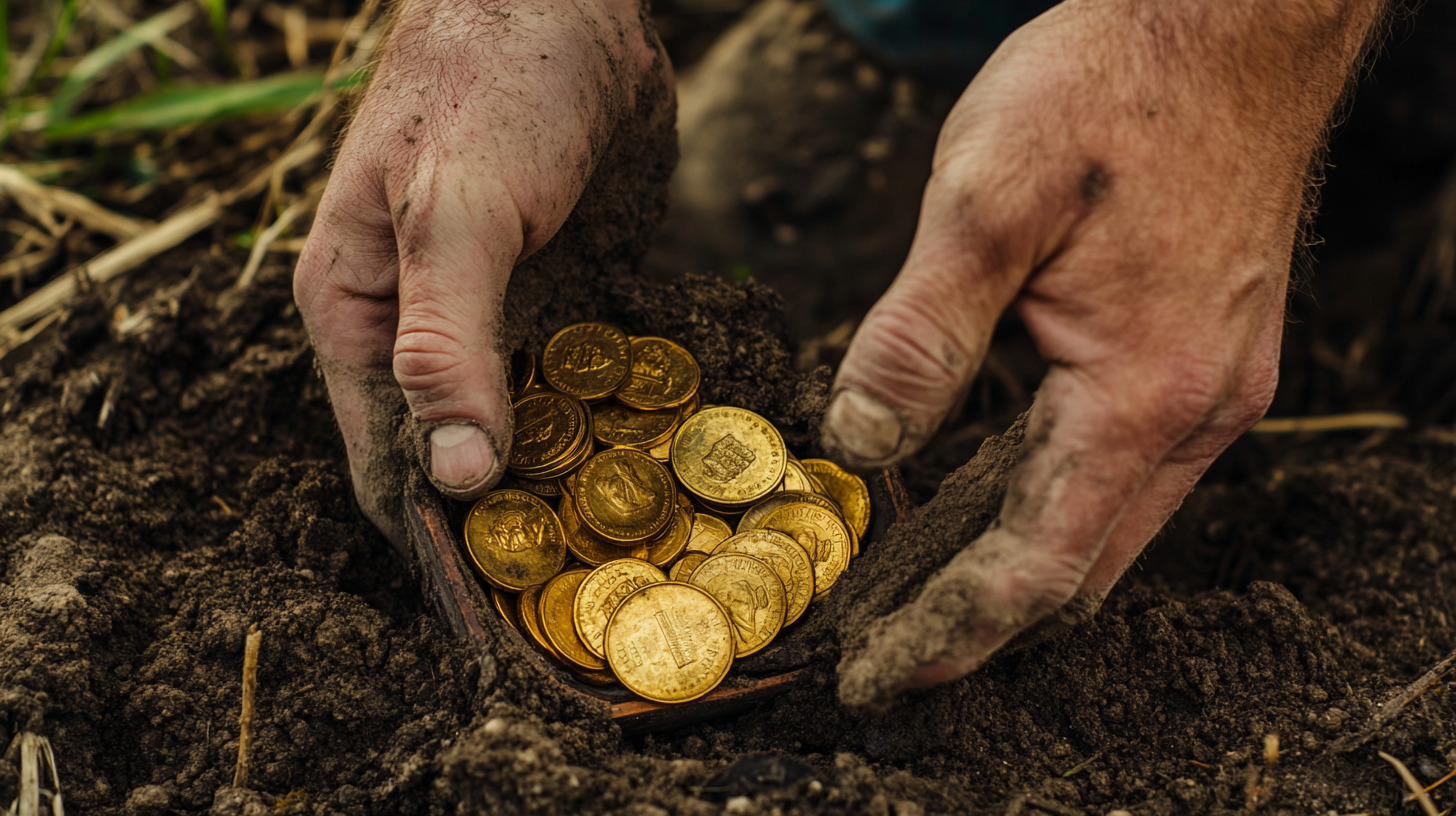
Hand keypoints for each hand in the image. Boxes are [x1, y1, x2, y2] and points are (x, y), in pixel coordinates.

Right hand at [294, 0, 669, 544]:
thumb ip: (448, 342)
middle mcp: (422, 329)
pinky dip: (608, 425)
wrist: (571, 0)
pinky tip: (656, 465)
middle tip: (582, 594)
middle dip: (508, 524)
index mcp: (358, 315)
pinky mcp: (564, 295)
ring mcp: (499, 315)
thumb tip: (455, 479)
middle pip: (455, 459)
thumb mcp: (455, 214)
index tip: (490, 617)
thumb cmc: (490, 86)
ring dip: (565, 482)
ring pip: (522, 428)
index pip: (381, 463)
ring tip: (628, 549)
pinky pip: (579, 381)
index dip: (429, 542)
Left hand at [827, 0, 1384, 705]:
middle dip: (974, 622)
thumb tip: (858, 439)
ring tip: (913, 594)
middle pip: (1076, 571)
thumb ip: (920, 332)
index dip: (949, 633)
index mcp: (1142, 392)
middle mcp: (1194, 414)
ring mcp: (1211, 389)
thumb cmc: (1113, 90)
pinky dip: (1046, 507)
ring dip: (1011, 570)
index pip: (1035, 566)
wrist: (1231, 23)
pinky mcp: (1205, 359)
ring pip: (1102, 527)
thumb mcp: (988, 198)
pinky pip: (1119, 472)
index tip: (875, 675)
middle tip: (879, 649)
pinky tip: (981, 499)